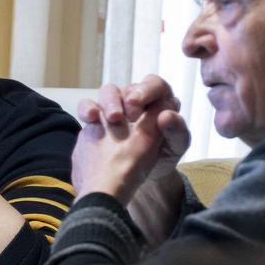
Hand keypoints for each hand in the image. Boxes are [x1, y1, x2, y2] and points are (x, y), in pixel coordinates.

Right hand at [73, 76, 189, 204]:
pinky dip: (87, 109)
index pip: (155, 85)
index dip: (146, 91)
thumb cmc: (163, 158)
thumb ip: (176, 131)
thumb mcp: (176, 147)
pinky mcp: (97, 120)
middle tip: (126, 117)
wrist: (141, 180)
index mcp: (159, 103)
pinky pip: (87, 106)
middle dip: (126, 98)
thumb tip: (166, 116)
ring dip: (108, 102)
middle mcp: (137, 102)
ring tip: (112, 119)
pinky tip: (92, 119)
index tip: (136, 108)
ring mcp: (116, 109)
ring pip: (108, 92)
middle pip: (129, 87)